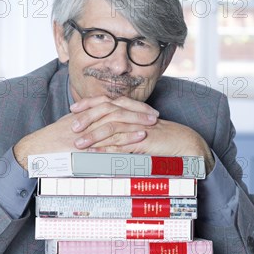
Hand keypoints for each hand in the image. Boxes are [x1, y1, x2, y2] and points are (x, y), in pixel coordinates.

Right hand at [13, 95, 158, 169]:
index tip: (145, 109)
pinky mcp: (87, 144)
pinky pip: (110, 140)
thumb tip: (99, 127)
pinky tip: (139, 140)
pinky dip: (126, 139)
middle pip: (117, 109)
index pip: (113, 104)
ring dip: (136, 122)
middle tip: (154, 114)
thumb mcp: (70, 128)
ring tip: (152, 124)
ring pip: (116, 122)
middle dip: (138, 111)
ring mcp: (88, 130)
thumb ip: (86, 125)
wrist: (36, 150)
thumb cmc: (51, 141)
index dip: (130, 106)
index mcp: (86, 113)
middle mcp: (88, 118)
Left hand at [71, 97, 213, 172]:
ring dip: (93, 135)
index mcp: (129, 108)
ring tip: (79, 144)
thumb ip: (121, 128)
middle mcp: (132, 114)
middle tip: (72, 127)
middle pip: (105, 111)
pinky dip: (107, 148)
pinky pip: (121, 143)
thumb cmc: (158, 136)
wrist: (181, 141)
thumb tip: (102, 132)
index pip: (105, 101)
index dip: (88, 103)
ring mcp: (136, 126)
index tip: (73, 109)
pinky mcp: (142, 139)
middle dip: (86, 118)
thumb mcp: (136, 128)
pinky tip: (95, 153)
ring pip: (110, 127)